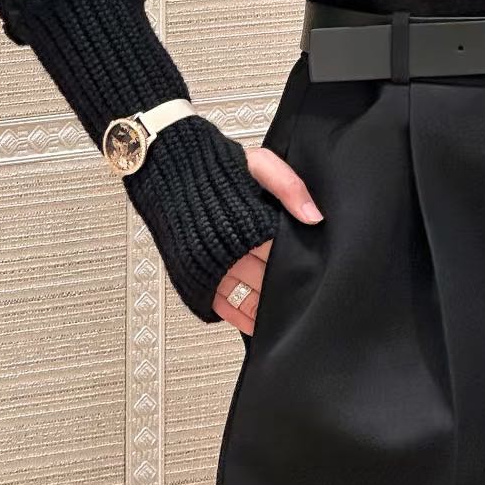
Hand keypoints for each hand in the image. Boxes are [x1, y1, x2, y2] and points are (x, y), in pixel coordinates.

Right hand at [210, 139, 324, 332]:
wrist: (169, 166)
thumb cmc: (214, 164)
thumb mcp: (259, 163)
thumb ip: (289, 186)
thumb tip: (314, 216)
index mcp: (251, 224)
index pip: (281, 254)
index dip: (298, 265)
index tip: (313, 276)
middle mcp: (231, 250)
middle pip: (266, 278)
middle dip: (283, 287)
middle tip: (302, 301)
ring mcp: (211, 264)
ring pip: (245, 295)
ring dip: (261, 307)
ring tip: (281, 319)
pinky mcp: (193, 273)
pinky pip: (219, 302)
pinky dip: (235, 313)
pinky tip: (249, 320)